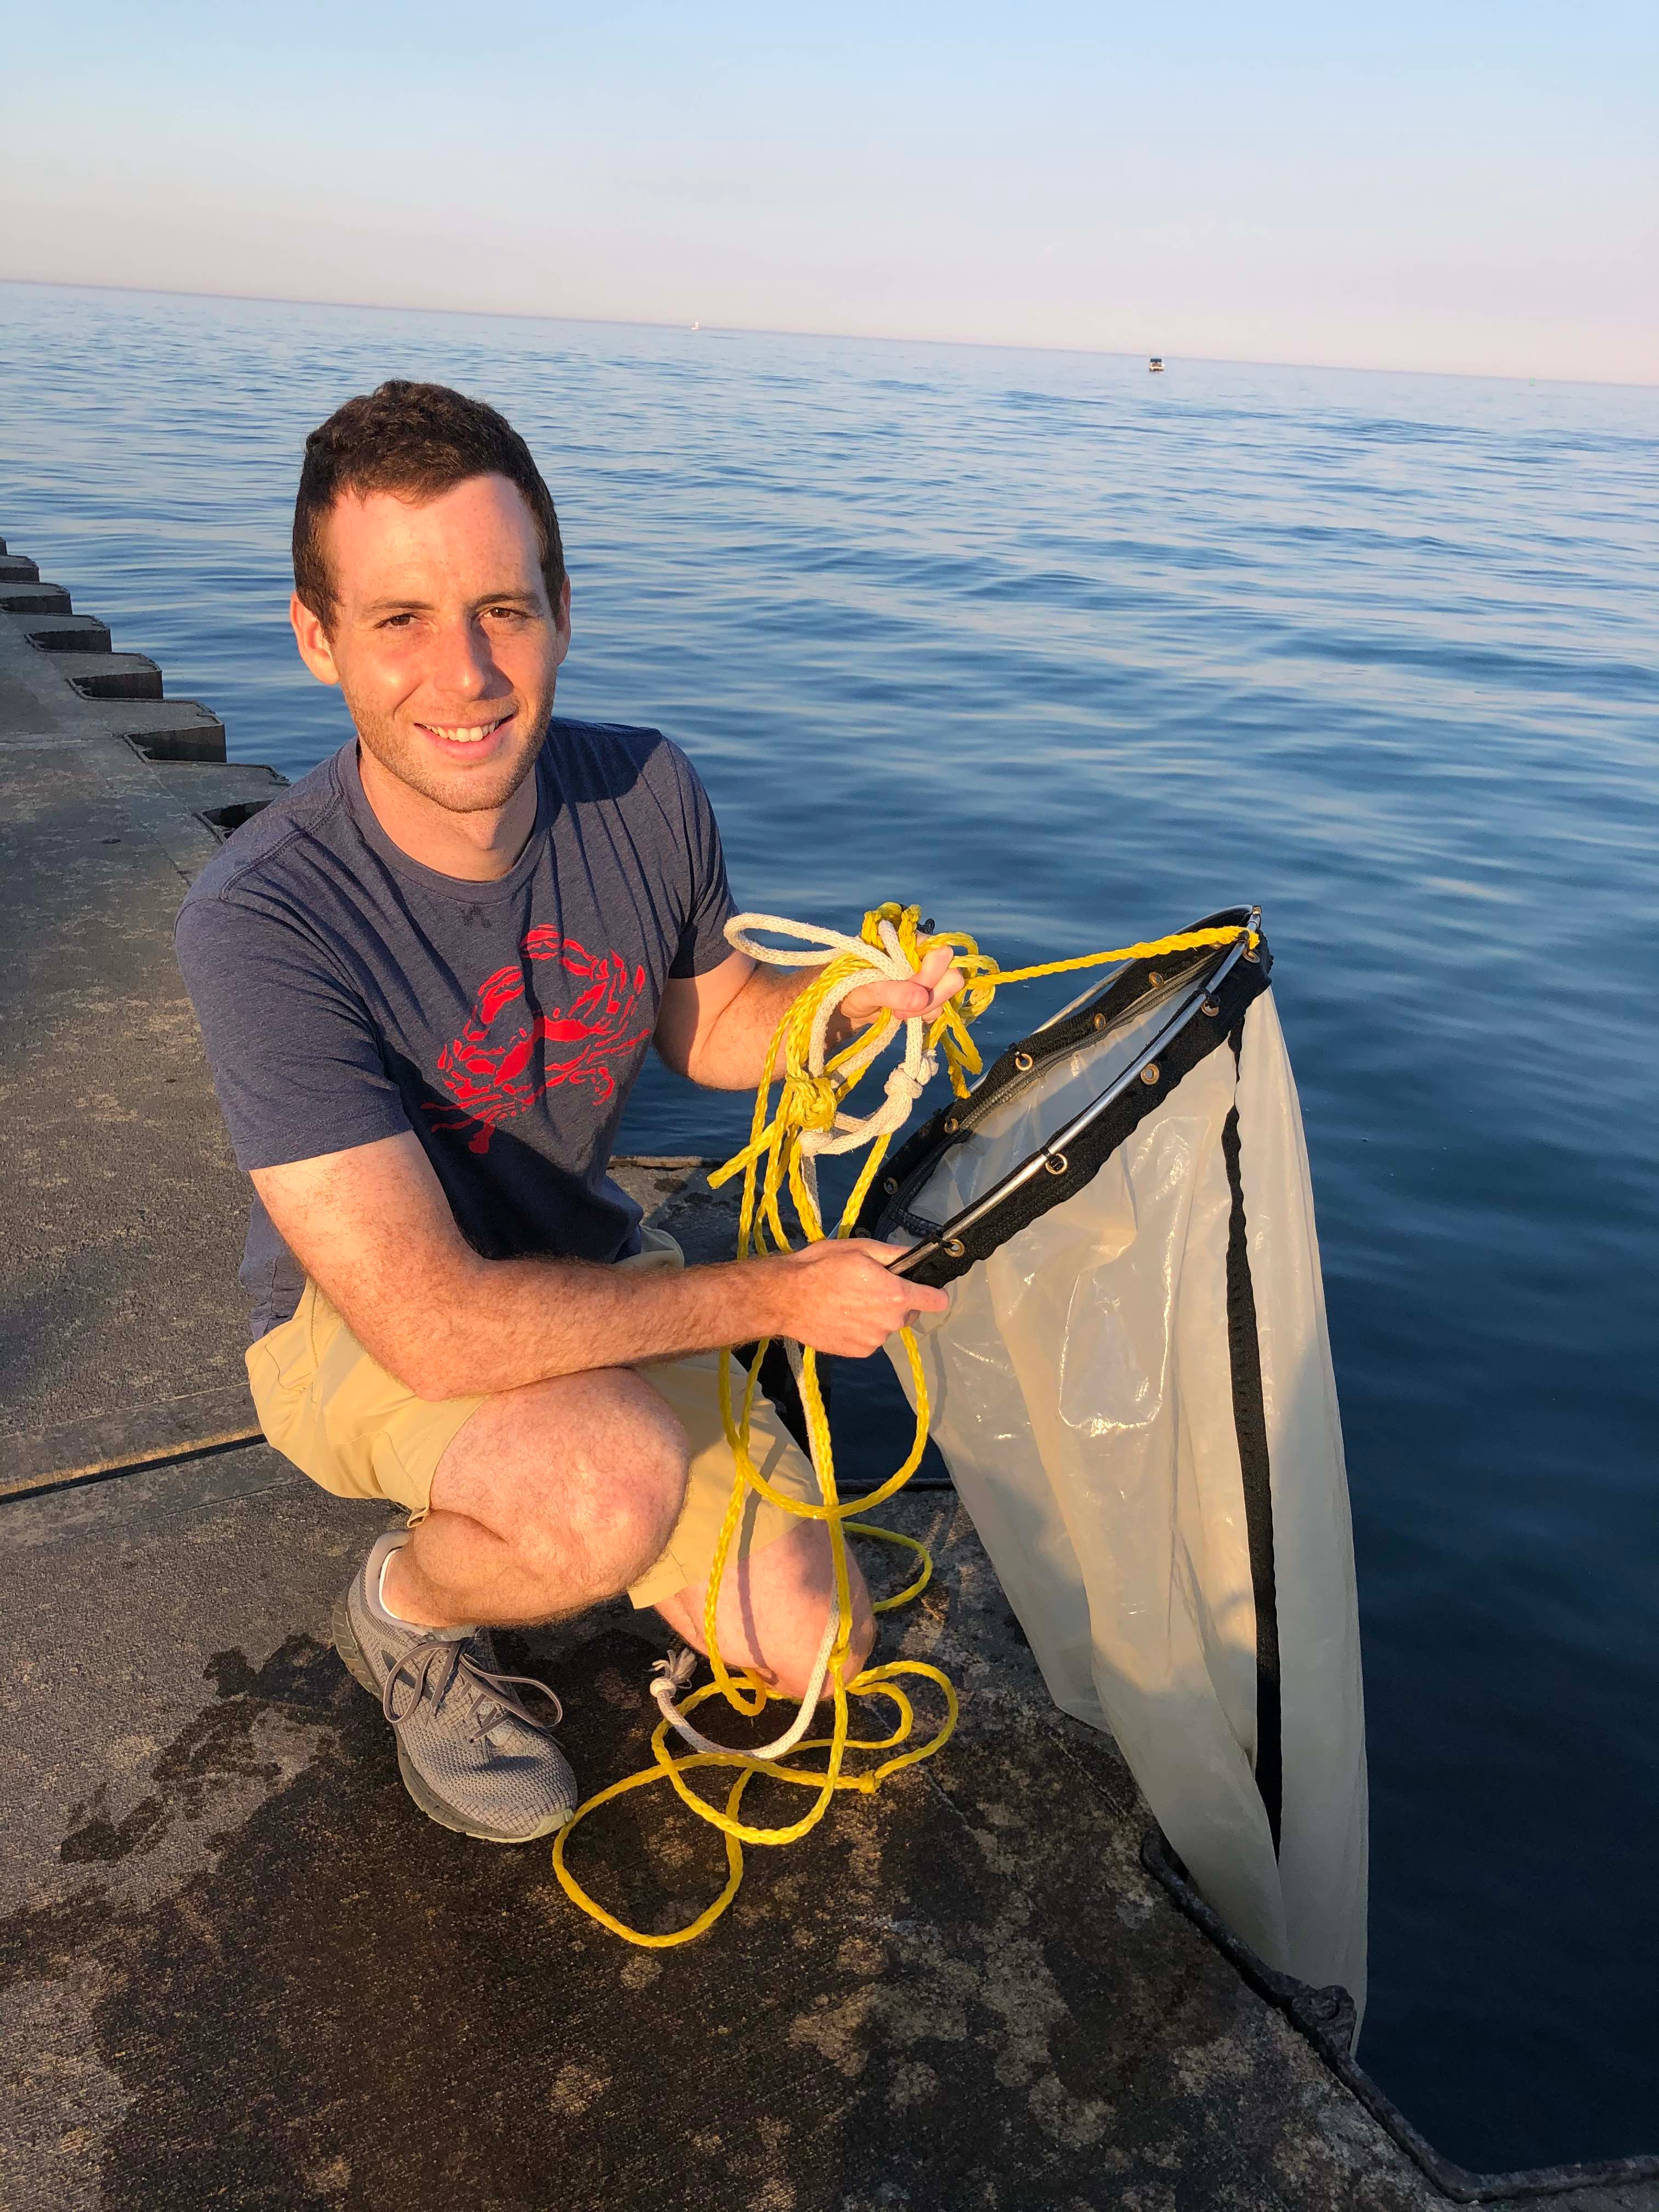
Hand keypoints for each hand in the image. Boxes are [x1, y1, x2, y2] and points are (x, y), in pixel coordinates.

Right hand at [764, 1239, 948, 1358]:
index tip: (924, 1287)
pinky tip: (841, 1317)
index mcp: (896, 1294)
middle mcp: (890, 1322)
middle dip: (898, 1301)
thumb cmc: (821, 1267)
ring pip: (887, 1326)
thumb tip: (916, 1254)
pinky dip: (862, 1330)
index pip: (936, 1300)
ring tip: (849, 1302)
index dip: (933, 1291)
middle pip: (909, 1313)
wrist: (786, 1299)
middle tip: (870, 1287)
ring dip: (878, 1316)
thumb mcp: (859, 1249)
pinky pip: (871, 1339)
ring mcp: (875, 1341)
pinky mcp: (859, 1353)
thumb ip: (894, 1254)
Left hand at [839, 945, 964, 1032]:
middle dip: (931, 996)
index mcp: (908, 941)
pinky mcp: (929, 994)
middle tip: (902, 1009)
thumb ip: (892, 992)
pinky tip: (906, 1015)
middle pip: (952, 974)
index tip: (908, 993)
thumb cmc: (849, 986)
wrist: (846, 1004)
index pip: (941, 953)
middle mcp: (923, 955)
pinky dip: (926, 1014)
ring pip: (948, 993)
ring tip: (898, 1013)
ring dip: (926, 1008)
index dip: (930, 976)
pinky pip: (942, 1006)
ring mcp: (929, 975)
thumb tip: (922, 998)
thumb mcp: (865, 989)